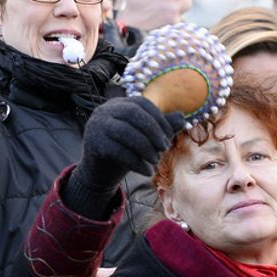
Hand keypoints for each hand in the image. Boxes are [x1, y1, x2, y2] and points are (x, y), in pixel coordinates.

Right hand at [65, 97, 181, 216]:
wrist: (100, 173)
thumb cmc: (126, 150)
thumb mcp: (145, 138)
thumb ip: (162, 127)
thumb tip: (182, 117)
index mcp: (118, 104)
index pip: (142, 103)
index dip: (159, 119)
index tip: (169, 137)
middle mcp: (105, 111)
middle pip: (133, 114)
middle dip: (153, 131)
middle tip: (164, 148)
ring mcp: (96, 126)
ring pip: (125, 132)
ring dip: (146, 148)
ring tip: (156, 161)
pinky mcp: (93, 145)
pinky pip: (118, 151)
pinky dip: (137, 162)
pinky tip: (147, 171)